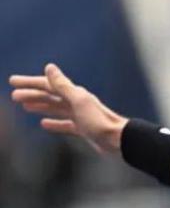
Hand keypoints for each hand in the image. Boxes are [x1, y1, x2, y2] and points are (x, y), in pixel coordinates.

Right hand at [9, 63, 127, 155]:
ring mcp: (81, 116)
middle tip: (13, 95)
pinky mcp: (84, 129)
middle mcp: (77, 103)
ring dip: (40, 106)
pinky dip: (54, 123)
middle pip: (50, 96)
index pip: (48, 85)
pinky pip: (65, 124)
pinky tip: (44, 124)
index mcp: (75, 94)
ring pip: (56, 109)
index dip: (30, 83)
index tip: (13, 82)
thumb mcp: (79, 101)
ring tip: (24, 106)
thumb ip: (63, 85)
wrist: (119, 140)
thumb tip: (49, 67)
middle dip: (32, 94)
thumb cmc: (100, 121)